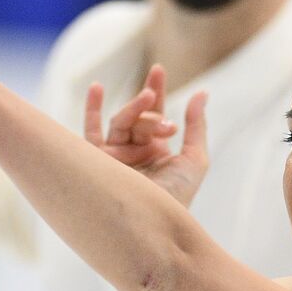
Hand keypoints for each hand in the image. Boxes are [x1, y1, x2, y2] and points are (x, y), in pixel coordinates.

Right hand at [84, 63, 207, 207]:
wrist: (157, 220)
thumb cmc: (179, 196)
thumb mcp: (195, 158)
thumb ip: (196, 125)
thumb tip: (201, 93)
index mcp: (155, 149)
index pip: (154, 114)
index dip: (155, 91)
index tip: (158, 70)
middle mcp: (133, 151)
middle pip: (138, 117)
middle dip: (151, 109)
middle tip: (161, 110)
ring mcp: (115, 156)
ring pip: (120, 122)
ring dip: (133, 108)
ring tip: (147, 97)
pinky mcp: (98, 162)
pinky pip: (90, 133)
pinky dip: (92, 110)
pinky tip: (96, 88)